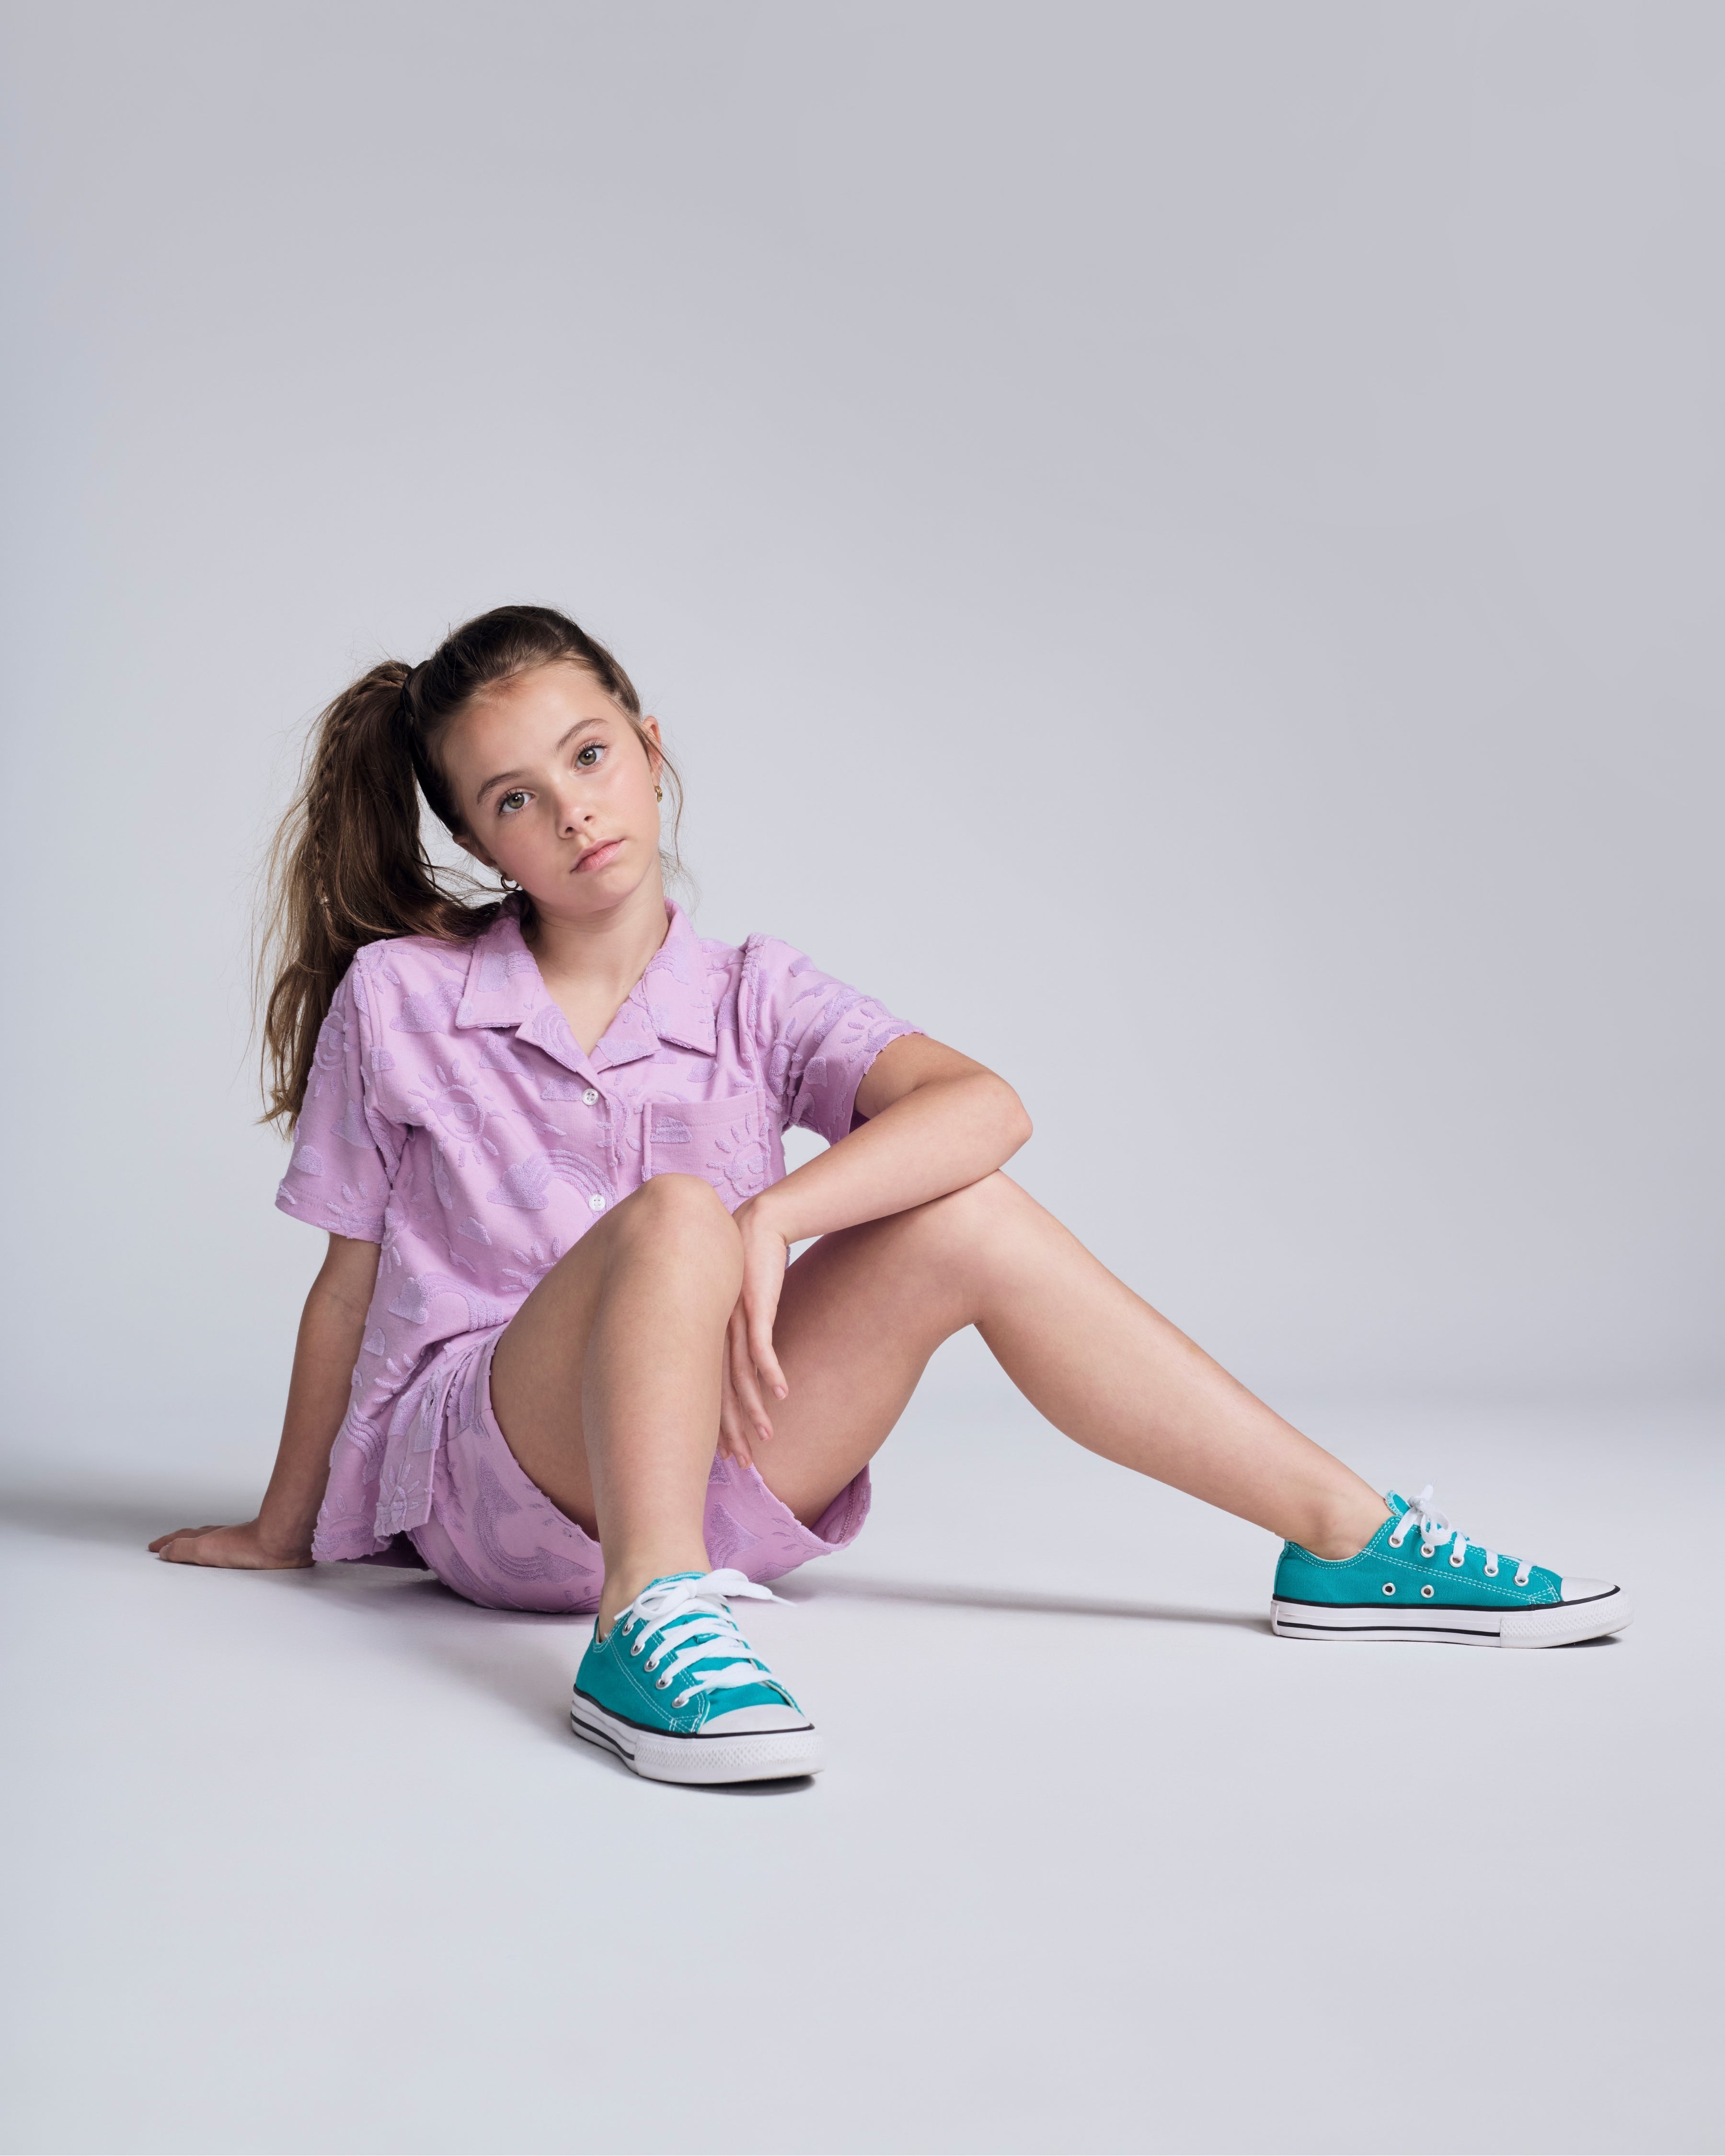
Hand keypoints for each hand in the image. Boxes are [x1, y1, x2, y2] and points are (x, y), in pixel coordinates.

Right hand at [148, 1518, 313, 1568]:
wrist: (281, 1543)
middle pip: (199, 1537)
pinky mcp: (258, 1551)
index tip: (154, 1547)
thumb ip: (184, 1550)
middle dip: (182, 1541)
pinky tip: (232, 1556)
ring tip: (195, 1549)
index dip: (168, 1543)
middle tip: (169, 1545)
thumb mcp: (206, 1549)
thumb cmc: (248, 1546)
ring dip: (202, 1545)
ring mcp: (242, 1542)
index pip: (184, 1538)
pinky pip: (233, 1549)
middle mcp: (225, 1537)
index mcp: (210, 1537)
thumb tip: (164, 1551)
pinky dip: (223, 1551)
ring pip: (216, 1541)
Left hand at [719, 1199, 790, 1469]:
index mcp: (705, 1336)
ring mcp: (732, 1320)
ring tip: (763, 1438)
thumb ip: (735, 1336)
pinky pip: (761, 1346)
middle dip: (730, 1431)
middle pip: (719, 1393)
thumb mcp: (736, 1306)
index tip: (725, 1456)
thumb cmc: (747, 1264)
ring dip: (753, 1408)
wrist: (756, 1224)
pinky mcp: (754, 1305)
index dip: (717, 1427)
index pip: (708, 1392)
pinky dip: (771, 1371)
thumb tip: (745, 1366)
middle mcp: (713, 1333)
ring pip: (740, 1375)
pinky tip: (780, 1394)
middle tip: (741, 1464)